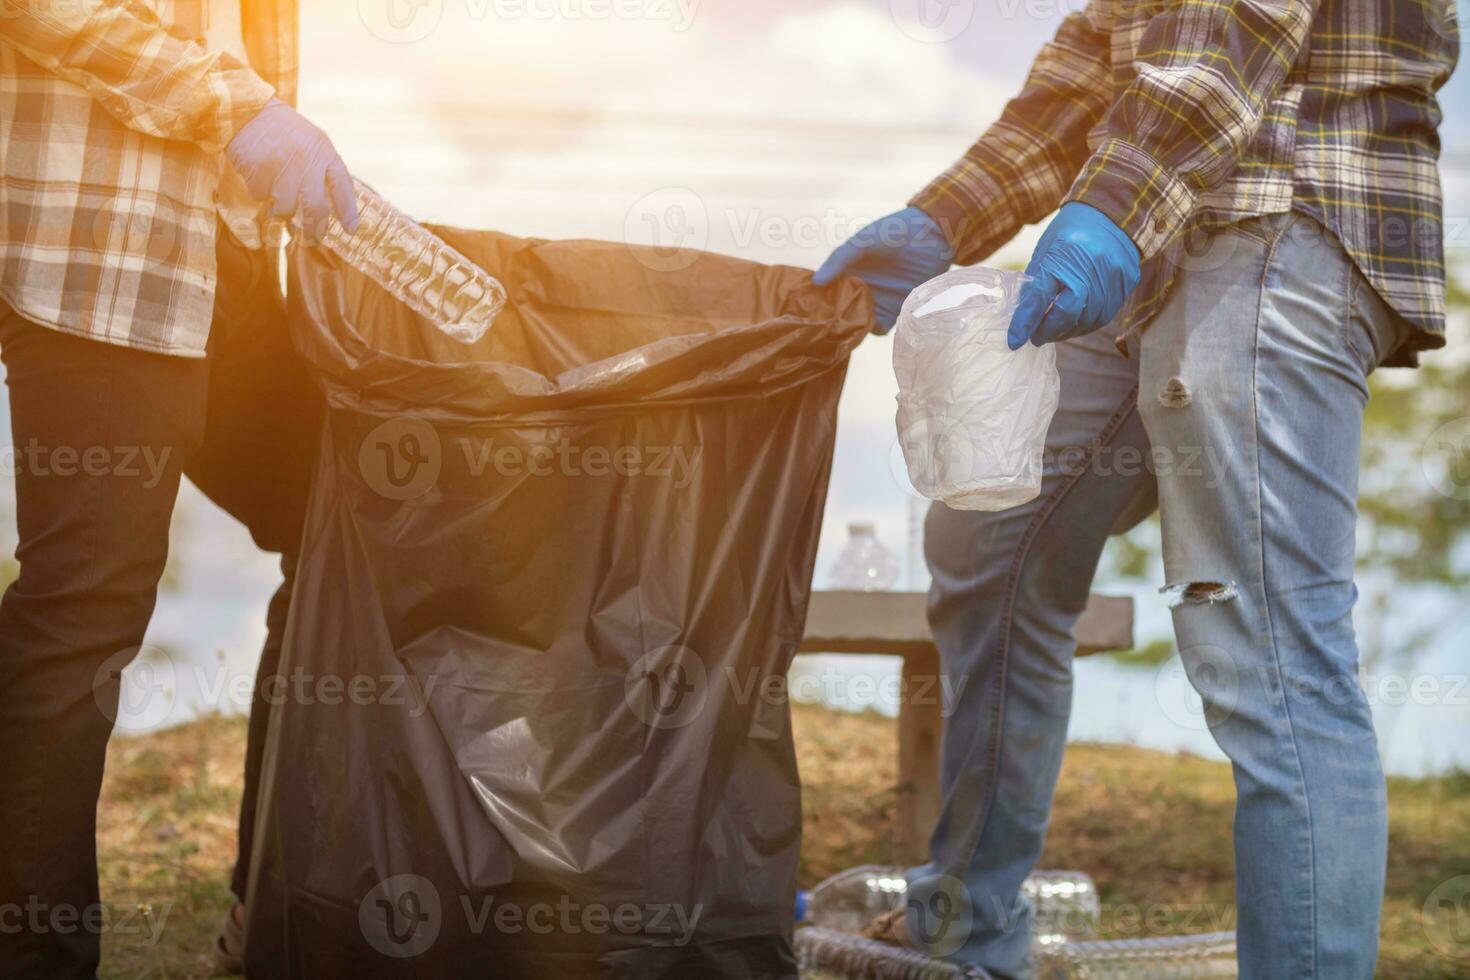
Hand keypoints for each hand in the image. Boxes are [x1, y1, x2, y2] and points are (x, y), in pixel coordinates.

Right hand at [226, 98, 358, 241]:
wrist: (248, 110)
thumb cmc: (284, 132)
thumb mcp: (313, 144)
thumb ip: (323, 171)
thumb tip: (331, 210)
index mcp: (324, 152)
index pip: (342, 187)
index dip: (348, 211)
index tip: (351, 230)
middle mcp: (306, 161)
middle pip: (315, 208)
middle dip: (315, 230)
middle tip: (313, 240)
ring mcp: (281, 167)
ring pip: (285, 208)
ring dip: (281, 210)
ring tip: (277, 196)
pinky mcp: (258, 171)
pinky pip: (261, 197)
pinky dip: (260, 193)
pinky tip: (259, 175)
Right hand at [814, 207, 953, 333]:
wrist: (932, 234)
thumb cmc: (892, 232)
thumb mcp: (861, 242)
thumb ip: (839, 260)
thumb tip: (816, 282)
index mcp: (846, 274)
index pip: (826, 294)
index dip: (817, 304)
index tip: (808, 314)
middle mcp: (859, 290)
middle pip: (840, 313)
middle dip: (834, 322)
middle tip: (826, 330)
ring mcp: (877, 301)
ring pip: (858, 323)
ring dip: (854, 328)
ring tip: (849, 329)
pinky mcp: (896, 310)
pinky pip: (881, 327)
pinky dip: (875, 329)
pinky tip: (872, 325)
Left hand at [1008, 202, 1139, 349]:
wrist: (1113, 213)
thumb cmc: (1072, 230)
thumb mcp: (1047, 249)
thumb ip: (1037, 280)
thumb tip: (1025, 314)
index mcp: (1064, 254)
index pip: (1041, 296)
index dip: (1026, 321)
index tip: (1015, 340)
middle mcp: (1091, 266)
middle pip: (1068, 313)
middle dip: (1048, 330)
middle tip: (1036, 337)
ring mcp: (1113, 276)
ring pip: (1087, 320)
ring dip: (1067, 330)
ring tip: (1054, 331)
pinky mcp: (1126, 284)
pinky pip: (1104, 315)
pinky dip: (1085, 324)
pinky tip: (1074, 323)